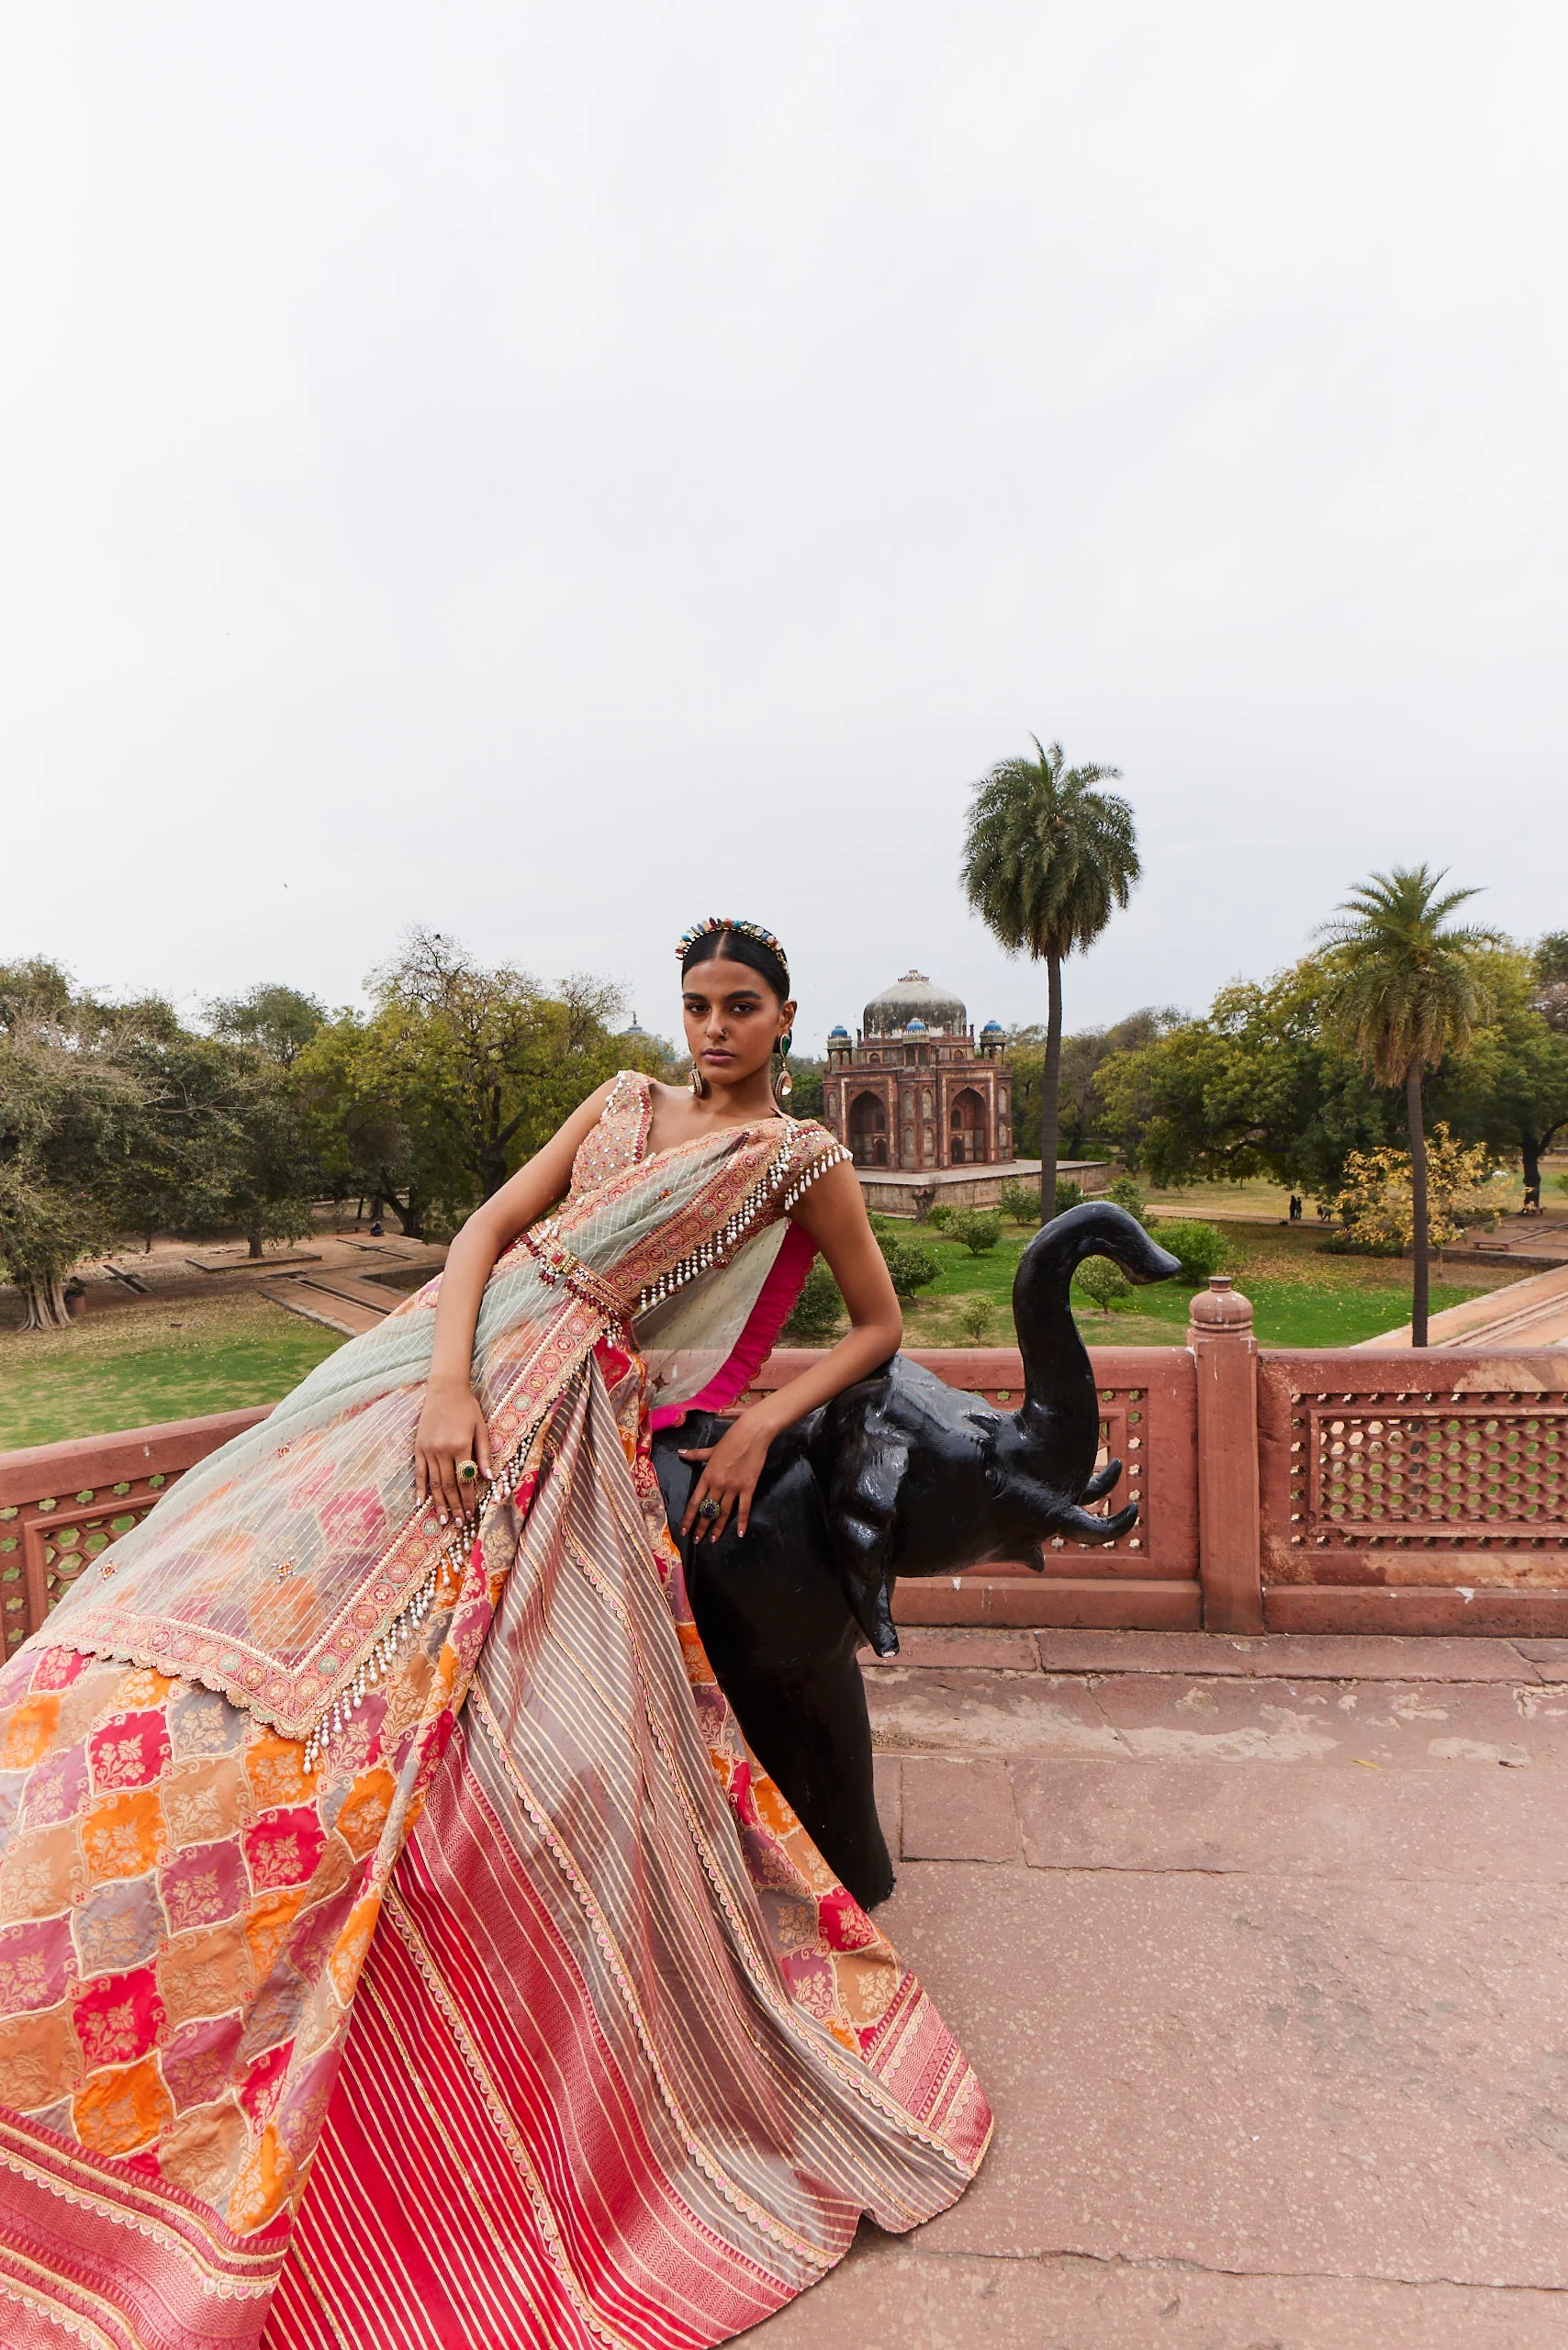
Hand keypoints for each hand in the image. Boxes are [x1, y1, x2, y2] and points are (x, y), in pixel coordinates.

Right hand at [414, 1380, 493, 1526]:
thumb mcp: (482, 1428)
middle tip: (459, 1523)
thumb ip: (484, 1454)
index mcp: (461, 1446)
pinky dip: (420, 1488)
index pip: (465, 1480)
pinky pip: (419, 1472)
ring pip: (434, 1483)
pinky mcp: (418, 1447)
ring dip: (439, 1503)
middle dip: (455, 1507)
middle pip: (449, 1486)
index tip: (471, 1514)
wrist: (445, 1389)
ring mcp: (429, 1450)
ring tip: (443, 1519)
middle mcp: (443, 1450)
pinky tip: (421, 1503)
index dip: (468, 1500)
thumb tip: (488, 1479)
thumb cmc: (467, 1408)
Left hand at [678, 1410, 775, 1543]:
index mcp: (707, 1476)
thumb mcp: (710, 1449)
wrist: (751, 1434)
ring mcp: (733, 1487)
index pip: (694, 1501)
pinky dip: (743, 1522)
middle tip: (696, 1541)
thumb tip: (680, 1453)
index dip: (689, 1517)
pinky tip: (741, 1534)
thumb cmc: (730, 1439)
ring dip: (717, 1528)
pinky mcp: (748, 1488)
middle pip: (707, 1510)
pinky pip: (744, 1508)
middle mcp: (718, 1484)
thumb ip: (695, 1455)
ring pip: (723, 1512)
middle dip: (701, 1527)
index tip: (684, 1530)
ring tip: (712, 1540)